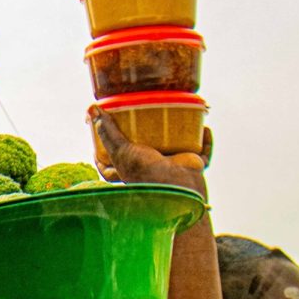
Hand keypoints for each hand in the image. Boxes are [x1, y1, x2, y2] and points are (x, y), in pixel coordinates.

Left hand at [90, 108, 210, 198]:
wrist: (176, 188)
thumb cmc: (144, 174)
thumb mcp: (121, 151)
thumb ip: (107, 132)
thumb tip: (92, 110)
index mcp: (132, 171)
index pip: (113, 165)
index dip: (107, 152)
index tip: (101, 138)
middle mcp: (152, 171)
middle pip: (147, 153)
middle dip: (148, 139)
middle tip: (143, 120)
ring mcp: (174, 169)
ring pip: (177, 151)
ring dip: (180, 136)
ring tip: (176, 117)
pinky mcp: (193, 168)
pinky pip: (204, 153)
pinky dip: (206, 142)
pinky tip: (204, 128)